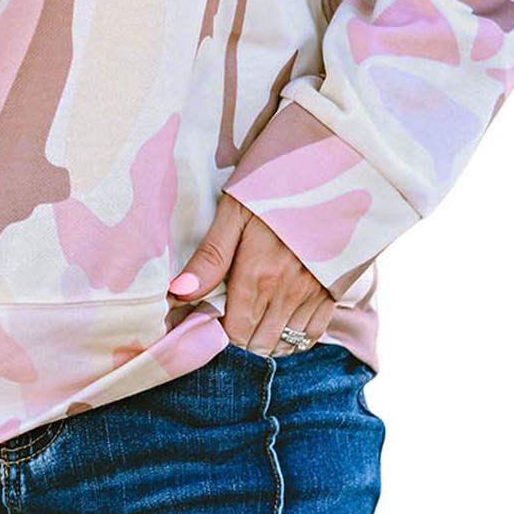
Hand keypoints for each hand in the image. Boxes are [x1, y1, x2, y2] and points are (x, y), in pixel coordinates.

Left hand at [169, 195, 337, 355]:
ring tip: (251, 324)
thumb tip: (178, 293)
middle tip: (228, 321)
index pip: (232, 334)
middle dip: (238, 340)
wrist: (336, 168)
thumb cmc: (278, 183)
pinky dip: (294, 339)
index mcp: (256, 275)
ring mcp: (313, 295)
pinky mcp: (335, 291)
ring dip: (264, 342)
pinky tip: (280, 325)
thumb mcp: (237, 210)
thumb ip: (211, 256)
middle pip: (256, 344)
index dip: (217, 333)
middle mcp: (285, 294)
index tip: (208, 319)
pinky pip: (312, 335)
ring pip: (284, 345)